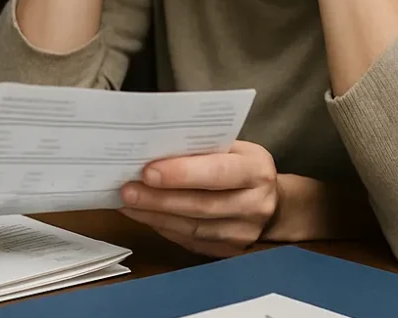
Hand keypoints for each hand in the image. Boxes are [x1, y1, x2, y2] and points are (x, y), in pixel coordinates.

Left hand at [119, 141, 277, 258]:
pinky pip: (189, 241)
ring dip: (154, 215)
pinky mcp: (229, 251)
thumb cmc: (240, 165)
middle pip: (201, 205)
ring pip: (193, 228)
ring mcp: (243, 233)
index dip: (182, 173)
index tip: (148, 171)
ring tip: (127, 203)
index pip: (218, 172)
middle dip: (159, 198)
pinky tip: (140, 215)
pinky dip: (161, 227)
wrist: (270, 202)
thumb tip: (152, 146)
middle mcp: (255, 204)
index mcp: (256, 170)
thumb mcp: (232, 147)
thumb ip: (201, 147)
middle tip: (127, 190)